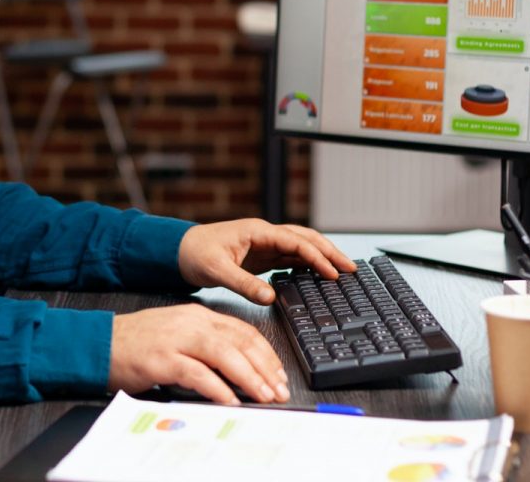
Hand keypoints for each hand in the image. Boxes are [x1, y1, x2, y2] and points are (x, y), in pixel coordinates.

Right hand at [108, 304, 288, 403]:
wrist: (98, 342)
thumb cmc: (137, 343)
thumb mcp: (178, 335)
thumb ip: (207, 347)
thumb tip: (239, 371)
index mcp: (199, 316)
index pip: (244, 331)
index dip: (267, 354)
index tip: (280, 374)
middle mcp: (191, 323)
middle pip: (240, 342)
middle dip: (266, 368)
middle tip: (280, 390)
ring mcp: (176, 339)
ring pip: (224, 355)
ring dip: (249, 377)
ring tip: (264, 396)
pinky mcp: (161, 358)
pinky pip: (196, 373)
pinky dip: (216, 388)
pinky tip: (229, 400)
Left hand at [178, 219, 355, 305]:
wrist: (179, 251)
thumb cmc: (195, 254)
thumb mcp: (217, 271)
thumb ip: (244, 284)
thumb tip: (270, 297)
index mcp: (258, 232)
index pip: (296, 242)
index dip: (316, 257)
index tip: (332, 272)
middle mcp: (265, 235)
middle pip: (306, 239)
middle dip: (330, 252)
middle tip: (351, 268)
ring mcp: (265, 245)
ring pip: (302, 247)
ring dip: (323, 256)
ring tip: (343, 270)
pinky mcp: (262, 256)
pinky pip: (292, 258)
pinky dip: (309, 264)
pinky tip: (319, 275)